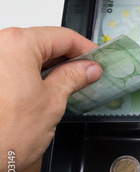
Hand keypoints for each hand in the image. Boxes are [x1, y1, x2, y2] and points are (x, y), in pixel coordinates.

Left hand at [0, 27, 101, 171]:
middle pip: (44, 42)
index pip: (63, 37)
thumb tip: (87, 69)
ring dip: (51, 67)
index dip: (86, 49)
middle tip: (89, 73)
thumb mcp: (53, 101)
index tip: (98, 60)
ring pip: (28, 55)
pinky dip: (32, 74)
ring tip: (70, 84)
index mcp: (17, 44)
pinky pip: (14, 66)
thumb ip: (73, 78)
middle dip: (69, 58)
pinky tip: (46, 89)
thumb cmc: (3, 135)